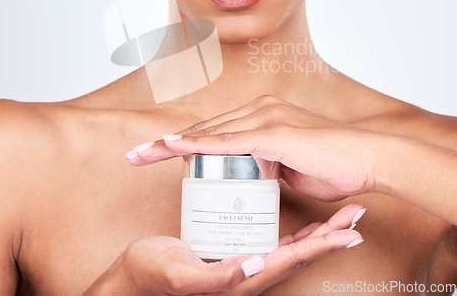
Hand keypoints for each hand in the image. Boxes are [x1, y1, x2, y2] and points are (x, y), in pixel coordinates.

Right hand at [84, 204, 363, 295]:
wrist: (137, 278)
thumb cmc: (155, 274)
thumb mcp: (183, 276)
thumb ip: (218, 276)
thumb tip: (257, 263)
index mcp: (244, 278)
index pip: (292, 258)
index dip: (322, 244)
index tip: (350, 229)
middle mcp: (251, 271)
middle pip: (300, 251)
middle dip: (331, 235)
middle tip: (356, 215)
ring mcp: (245, 261)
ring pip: (291, 245)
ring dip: (320, 232)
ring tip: (342, 215)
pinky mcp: (234, 250)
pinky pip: (270, 238)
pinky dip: (293, 230)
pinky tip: (300, 219)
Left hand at [126, 95, 381, 200]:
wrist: (367, 157)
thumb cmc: (333, 164)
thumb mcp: (291, 164)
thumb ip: (269, 165)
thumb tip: (255, 175)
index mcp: (263, 116)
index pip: (214, 132)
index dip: (183, 143)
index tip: (156, 154)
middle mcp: (260, 111)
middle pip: (203, 130)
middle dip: (165, 145)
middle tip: (134, 155)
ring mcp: (265, 119)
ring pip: (208, 134)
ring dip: (170, 145)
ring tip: (139, 155)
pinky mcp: (272, 133)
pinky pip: (227, 142)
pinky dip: (196, 146)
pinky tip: (171, 148)